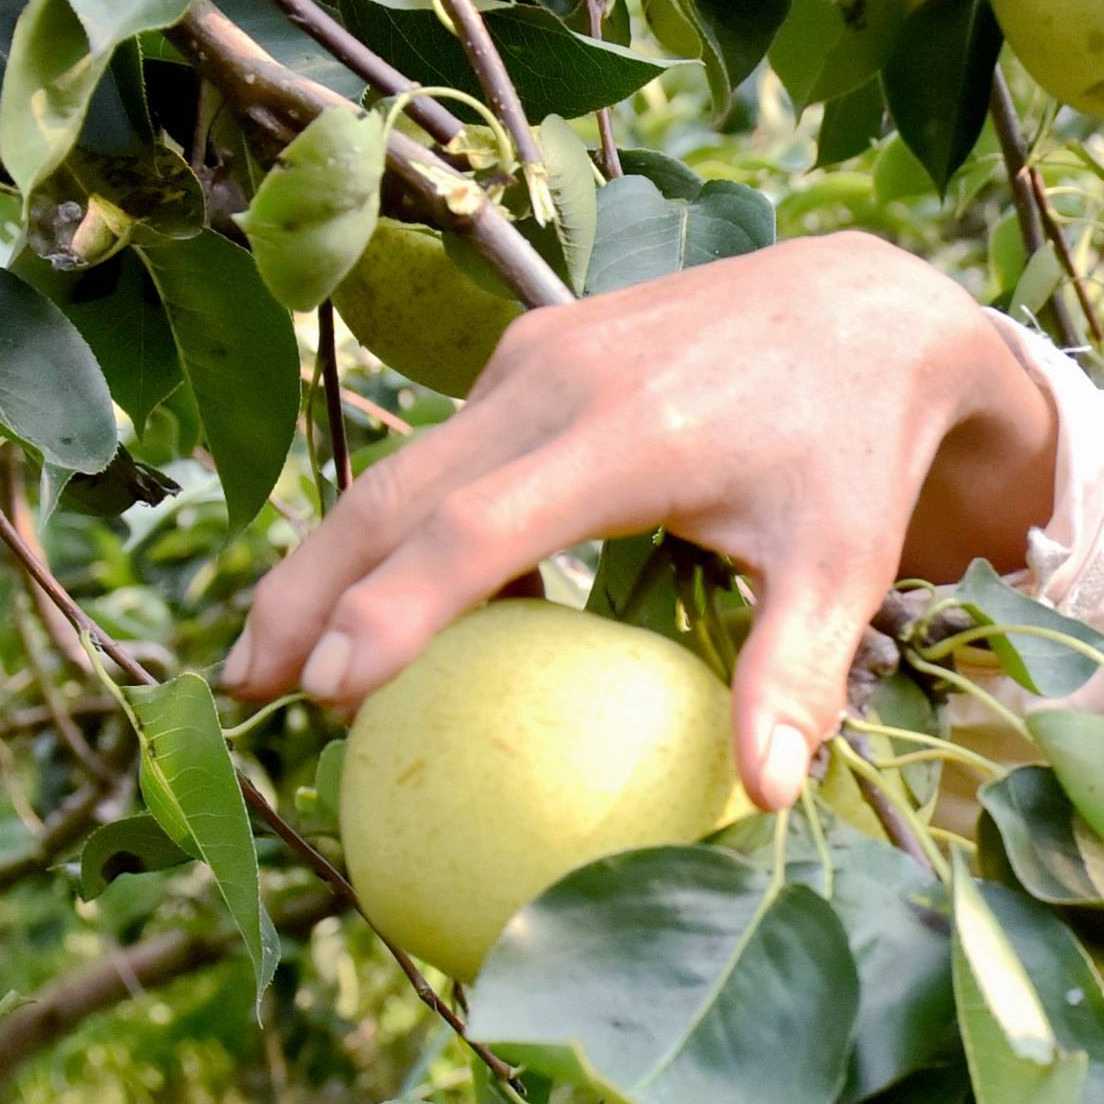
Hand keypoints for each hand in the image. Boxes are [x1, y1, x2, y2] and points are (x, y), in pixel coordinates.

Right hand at [216, 233, 1061, 805]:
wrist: (857, 306)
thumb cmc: (852, 451)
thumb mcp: (846, 562)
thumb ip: (796, 673)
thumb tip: (763, 797)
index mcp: (628, 431)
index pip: (478, 526)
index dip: (397, 608)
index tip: (332, 690)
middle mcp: (559, 380)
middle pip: (396, 492)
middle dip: (308, 589)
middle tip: (247, 691)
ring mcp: (533, 358)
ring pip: (402, 468)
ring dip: (332, 560)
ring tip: (273, 662)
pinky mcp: (529, 355)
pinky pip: (443, 452)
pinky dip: (395, 529)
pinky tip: (377, 611)